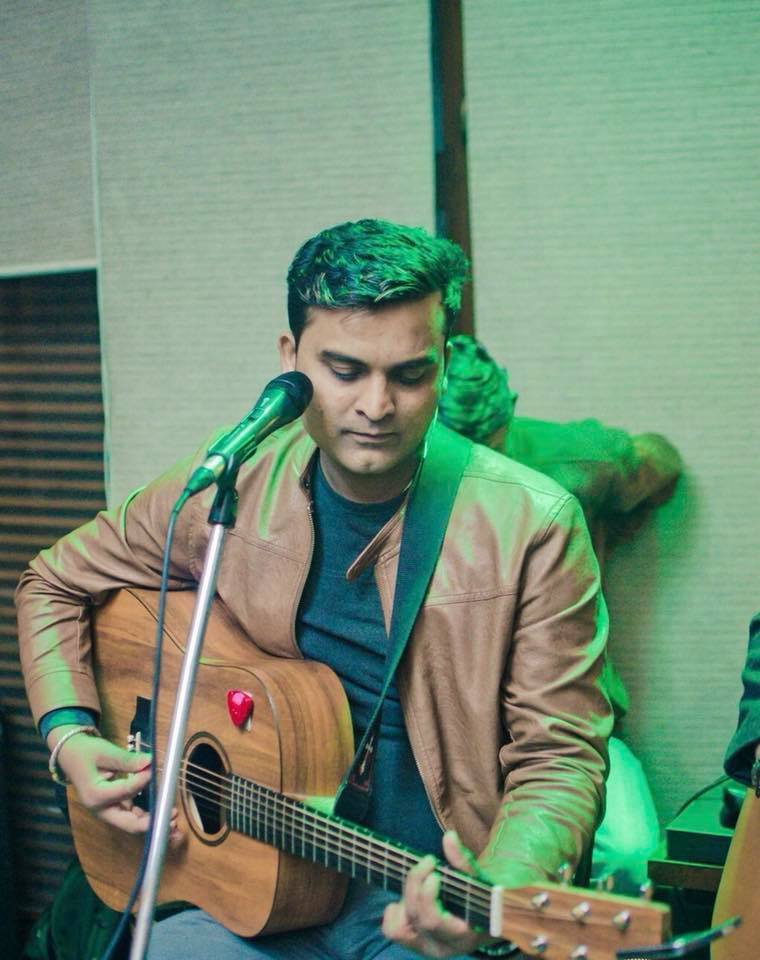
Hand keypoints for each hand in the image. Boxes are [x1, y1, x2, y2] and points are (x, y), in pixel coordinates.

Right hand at [48, 725, 180, 840]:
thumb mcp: (105, 752)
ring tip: (174, 817)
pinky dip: (148, 816)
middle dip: (152, 822)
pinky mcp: (115, 807)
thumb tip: (150, 762)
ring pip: (133, 823)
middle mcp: (102, 810)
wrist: (71, 755)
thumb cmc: (86, 753)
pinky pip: (133, 815)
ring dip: (154, 821)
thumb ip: (127, 760)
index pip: (126, 791)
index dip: (144, 781)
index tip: (156, 769)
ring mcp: (108, 811)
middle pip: (129, 823)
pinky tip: (165, 812)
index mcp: (95, 796)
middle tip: (172, 815)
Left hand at [382, 831, 488, 957]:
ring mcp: (425, 948)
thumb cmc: (483, 898)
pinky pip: (392, 930)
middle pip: (415, 916)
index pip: (431, 921)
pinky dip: (394, 911)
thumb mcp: (478, 881)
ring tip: (419, 883)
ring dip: (405, 899)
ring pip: (398, 928)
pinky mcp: (413, 944)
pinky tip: (409, 898)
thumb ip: (463, 861)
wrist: (486, 921)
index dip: (426, 895)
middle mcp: (440, 948)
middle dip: (416, 884)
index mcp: (460, 936)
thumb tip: (449, 837)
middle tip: (428, 863)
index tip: (434, 872)